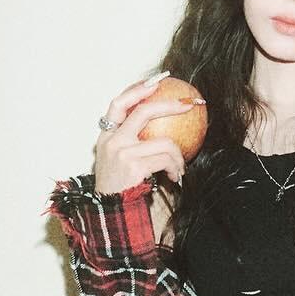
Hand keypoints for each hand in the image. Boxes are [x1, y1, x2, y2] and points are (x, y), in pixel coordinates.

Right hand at [93, 73, 203, 193]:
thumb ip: (129, 143)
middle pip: (143, 112)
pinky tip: (176, 177)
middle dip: (169, 105)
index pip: (118, 104)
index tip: (155, 83)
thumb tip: (159, 128)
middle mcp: (112, 140)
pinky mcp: (134, 166)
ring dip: (178, 156)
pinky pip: (166, 159)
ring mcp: (123, 152)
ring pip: (164, 142)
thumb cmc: (118, 188)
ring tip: (179, 168)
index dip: (137, 90)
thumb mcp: (117, 161)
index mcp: (106, 136)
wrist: (110, 212)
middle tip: (188, 106)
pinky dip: (175, 168)